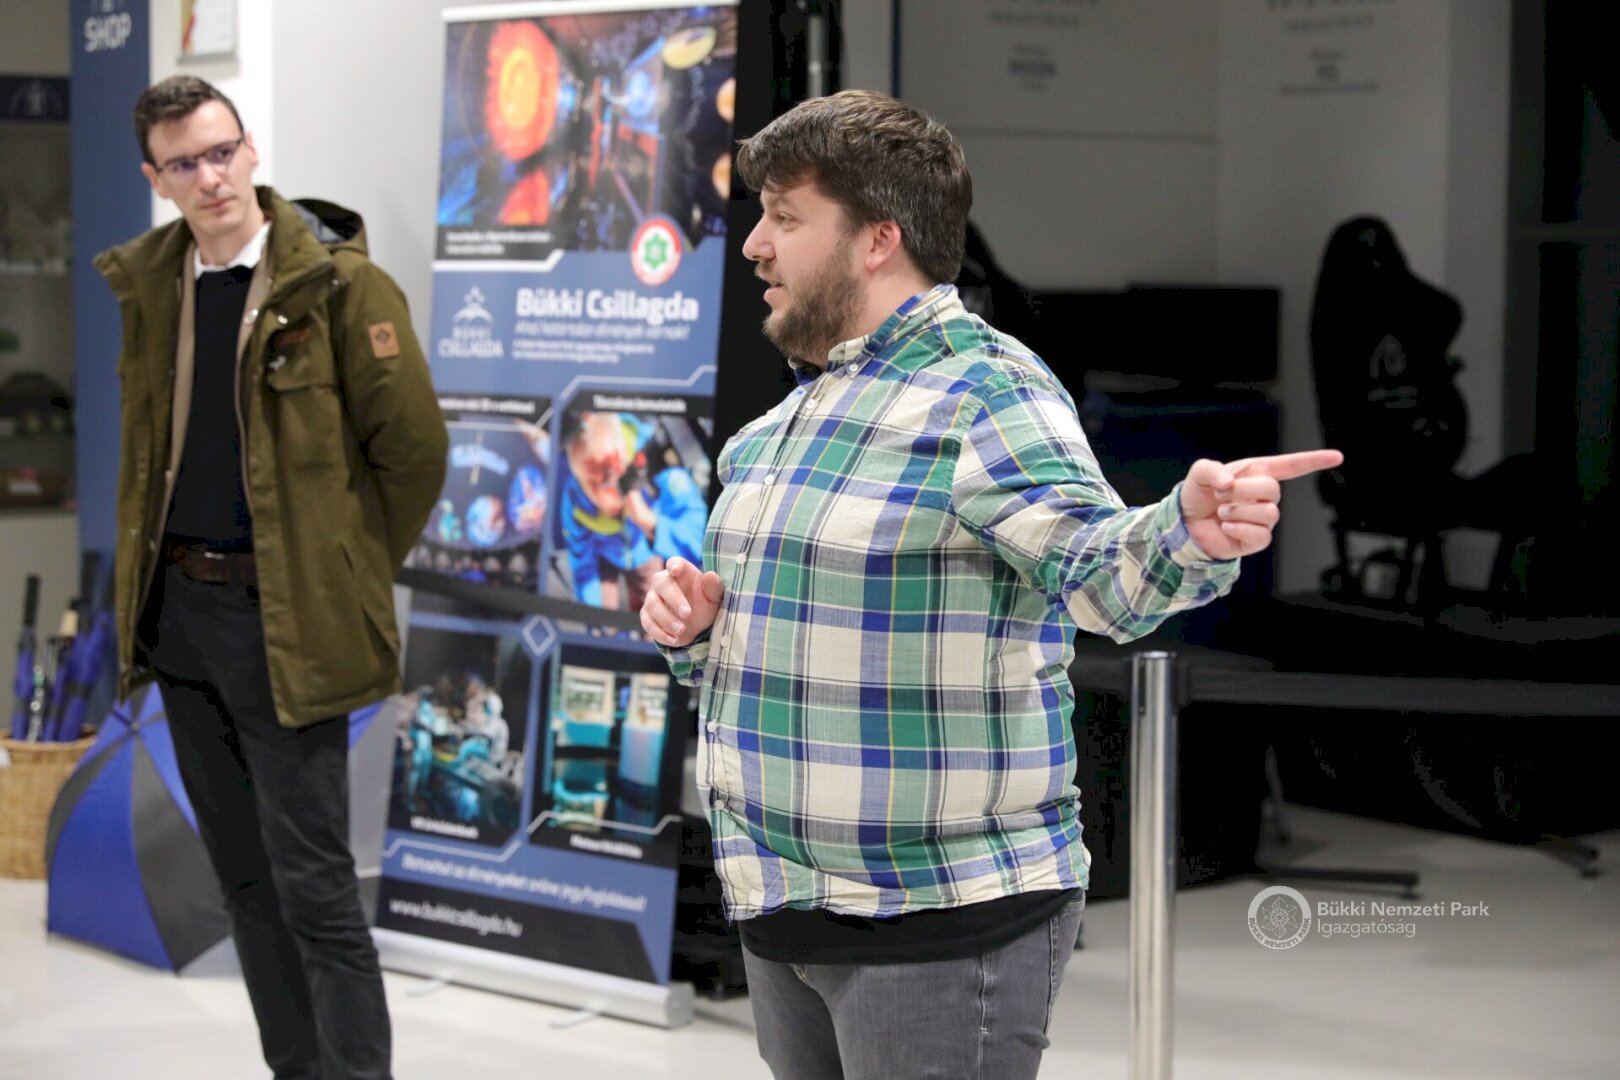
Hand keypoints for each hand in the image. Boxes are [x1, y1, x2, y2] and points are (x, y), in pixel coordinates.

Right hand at [639, 556, 723, 646]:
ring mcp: (653, 598)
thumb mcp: (714, 598)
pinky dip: (659, 633)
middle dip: (673, 599)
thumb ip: (714, 587)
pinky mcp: (647, 616)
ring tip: (681, 630)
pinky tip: (673, 639)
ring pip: (652, 605)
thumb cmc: (705, 604)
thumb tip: (711, 575)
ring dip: (666, 619)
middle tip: (687, 614)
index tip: (676, 570)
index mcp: (681, 572)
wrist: (697, 626)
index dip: (674, 565)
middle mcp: (663, 582)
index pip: (674, 562)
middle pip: (661, 584)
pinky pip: (647, 622)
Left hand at [1179, 450, 1343, 559]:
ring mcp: (1263, 519)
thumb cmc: (1197, 496)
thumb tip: (1229, 482)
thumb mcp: (1200, 474)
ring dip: (1239, 510)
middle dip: (1242, 490)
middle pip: (1272, 489)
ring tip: (1222, 511)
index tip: (1337, 457)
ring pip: (1269, 513)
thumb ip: (1212, 470)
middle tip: (1220, 494)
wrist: (1185, 524)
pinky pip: (1262, 535)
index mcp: (1256, 473)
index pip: (1291, 466)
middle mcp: (1264, 496)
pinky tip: (1226, 526)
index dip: (1313, 460)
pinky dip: (1240, 528)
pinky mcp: (1257, 540)